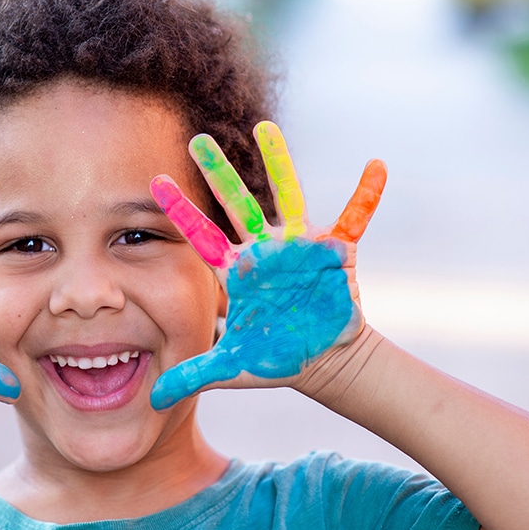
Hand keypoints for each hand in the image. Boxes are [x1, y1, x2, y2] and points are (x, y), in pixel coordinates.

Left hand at [148, 121, 385, 408]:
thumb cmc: (276, 359)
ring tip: (265, 127)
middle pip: (235, 203)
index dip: (179, 211)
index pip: (200, 235)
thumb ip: (192, 376)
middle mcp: (264, 250)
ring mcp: (299, 247)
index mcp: (236, 271)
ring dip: (277, 162)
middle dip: (216, 172)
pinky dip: (366, 194)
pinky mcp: (335, 252)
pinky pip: (354, 217)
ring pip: (288, 195)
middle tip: (195, 138)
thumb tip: (152, 402)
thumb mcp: (231, 367)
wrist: (324, 361)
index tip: (153, 182)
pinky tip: (377, 166)